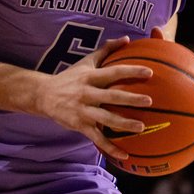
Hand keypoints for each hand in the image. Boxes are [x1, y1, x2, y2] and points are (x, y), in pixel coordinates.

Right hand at [34, 35, 152, 158]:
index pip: (113, 72)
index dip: (131, 71)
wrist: (43, 95)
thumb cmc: (70, 77)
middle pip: (111, 96)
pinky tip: (125, 154)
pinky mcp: (79, 125)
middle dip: (130, 99)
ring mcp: (83, 111)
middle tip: (149, 101)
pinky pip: (97, 138)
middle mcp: (87, 93)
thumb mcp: (86, 62)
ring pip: (105, 118)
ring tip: (141, 127)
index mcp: (90, 77)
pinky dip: (110, 148)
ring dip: (123, 124)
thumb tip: (126, 39)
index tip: (150, 72)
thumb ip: (106, 50)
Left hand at [149, 25, 193, 125]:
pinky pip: (185, 121)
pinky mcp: (179, 107)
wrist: (155, 65)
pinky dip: (188, 133)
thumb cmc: (157, 57)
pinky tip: (188, 146)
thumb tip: (155, 28)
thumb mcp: (156, 49)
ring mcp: (188, 97)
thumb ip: (157, 41)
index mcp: (191, 70)